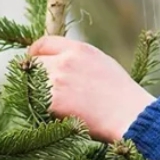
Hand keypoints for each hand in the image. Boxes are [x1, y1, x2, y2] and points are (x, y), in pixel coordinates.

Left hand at [27, 36, 154, 143]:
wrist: (128, 116)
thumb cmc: (121, 93)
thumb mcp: (101, 62)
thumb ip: (77, 57)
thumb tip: (59, 58)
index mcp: (78, 50)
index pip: (44, 43)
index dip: (36, 51)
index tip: (33, 58)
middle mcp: (64, 61)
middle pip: (34, 62)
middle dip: (34, 72)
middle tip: (38, 84)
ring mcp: (57, 81)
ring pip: (31, 82)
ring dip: (34, 90)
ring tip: (48, 100)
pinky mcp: (52, 101)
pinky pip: (35, 102)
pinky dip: (40, 107)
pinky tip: (53, 112)